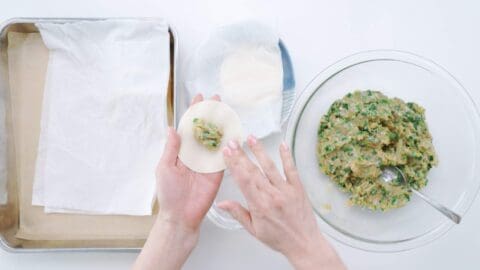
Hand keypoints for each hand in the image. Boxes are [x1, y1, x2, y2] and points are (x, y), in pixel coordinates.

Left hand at [156, 94, 222, 232]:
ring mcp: (207, 162)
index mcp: (181, 151)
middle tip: (216, 99)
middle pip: (204, 129)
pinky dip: (229, 143)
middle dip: (210, 113)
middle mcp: (195, 154)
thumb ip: (171, 148)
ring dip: (220, 123)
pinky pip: (224, 155)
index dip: (193, 112)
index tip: (198, 98)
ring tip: (225, 109)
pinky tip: (233, 130)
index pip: (188, 127)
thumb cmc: (169, 194)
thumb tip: (172, 128)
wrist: (181, 215)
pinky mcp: (217, 171)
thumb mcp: (165, 168)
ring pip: (215, 138)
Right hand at [218, 136, 344, 269]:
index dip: (234, 165)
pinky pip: (291, 170)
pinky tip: (283, 145)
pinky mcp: (298, 188)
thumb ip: (238, 213)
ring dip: (260, 151)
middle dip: (241, 155)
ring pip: (270, 167)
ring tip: (251, 138)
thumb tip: (221, 203)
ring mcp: (286, 190)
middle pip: (253, 171)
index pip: (243, 181)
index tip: (227, 153)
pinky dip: (287, 157)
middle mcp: (272, 196)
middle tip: (233, 142)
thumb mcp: (254, 230)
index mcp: (259, 206)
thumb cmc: (279, 238)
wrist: (304, 244)